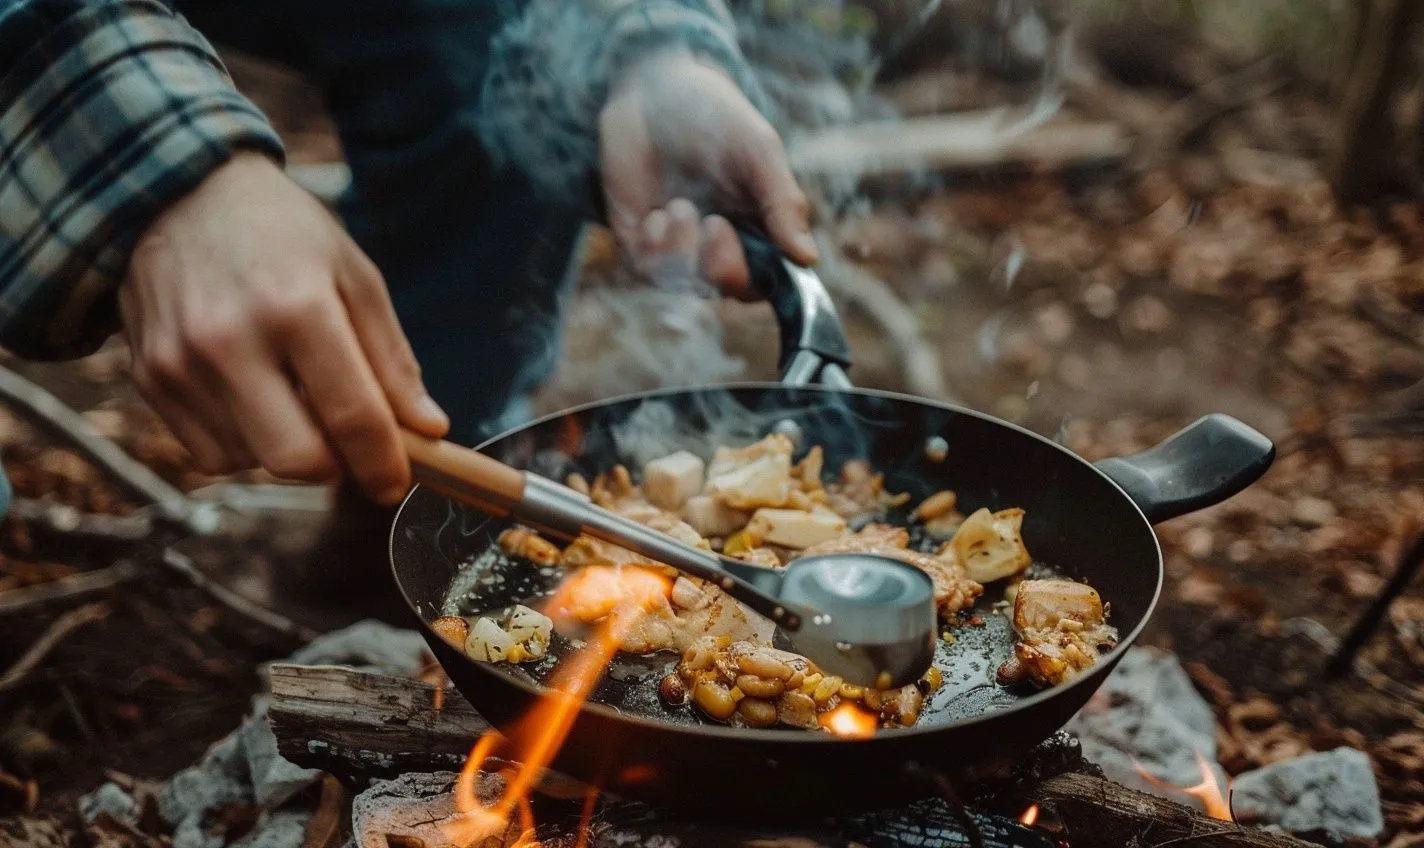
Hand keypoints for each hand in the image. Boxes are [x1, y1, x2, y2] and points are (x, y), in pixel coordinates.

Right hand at [121, 151, 448, 503]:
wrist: (176, 191)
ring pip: (252, 463)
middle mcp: (230, 340)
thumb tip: (428, 431)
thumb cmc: (282, 233)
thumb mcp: (354, 275)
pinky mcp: (148, 378)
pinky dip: (244, 443)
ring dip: (288, 448)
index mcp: (297, 306)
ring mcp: (180, 363)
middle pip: (296, 460)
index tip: (398, 484)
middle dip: (335, 465)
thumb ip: (391, 359)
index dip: (383, 463)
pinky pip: (210, 455)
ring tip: (293, 392)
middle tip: (351, 442)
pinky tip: (254, 396)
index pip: (352, 415)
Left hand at [598, 52, 816, 296]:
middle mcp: (721, 245)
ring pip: (685, 285)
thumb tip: (808, 257)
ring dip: (682, 251)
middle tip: (716, 224)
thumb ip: (783, 204)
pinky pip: (647, 270)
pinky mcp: (640, 241)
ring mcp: (678, 245)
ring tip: (678, 206)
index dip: (759, 276)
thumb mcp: (759, 152)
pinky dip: (654, 247)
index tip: (754, 247)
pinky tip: (655, 214)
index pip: (766, 279)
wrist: (654, 89)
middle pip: (728, 289)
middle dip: (721, 267)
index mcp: (759, 228)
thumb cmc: (716, 117)